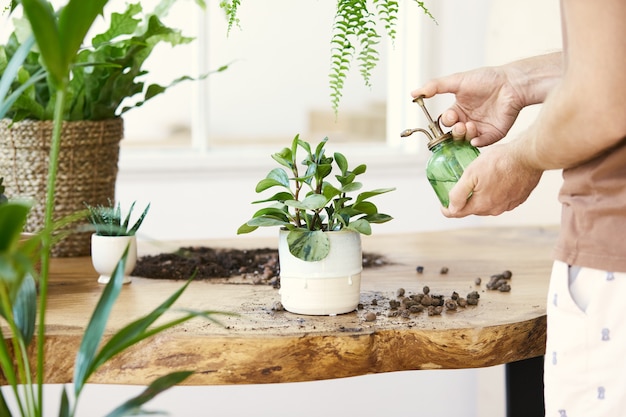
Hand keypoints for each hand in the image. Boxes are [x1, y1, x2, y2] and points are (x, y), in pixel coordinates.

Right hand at [411, 66, 525, 146]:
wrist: (512, 84)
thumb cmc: (487, 79)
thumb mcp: (457, 81)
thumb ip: (434, 87)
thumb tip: (414, 93)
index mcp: (460, 108)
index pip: (447, 121)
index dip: (446, 121)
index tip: (451, 116)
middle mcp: (468, 119)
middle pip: (454, 133)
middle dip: (454, 131)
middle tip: (460, 124)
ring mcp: (480, 128)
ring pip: (465, 140)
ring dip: (464, 135)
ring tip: (470, 125)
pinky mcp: (493, 134)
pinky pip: (481, 144)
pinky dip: (476, 142)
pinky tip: (477, 136)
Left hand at [442, 143, 542, 216]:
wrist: (528, 156)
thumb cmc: (500, 161)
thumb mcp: (471, 173)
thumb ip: (458, 193)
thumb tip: (451, 208)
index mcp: (481, 205)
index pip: (457, 213)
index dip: (447, 209)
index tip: (443, 204)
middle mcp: (495, 209)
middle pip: (473, 209)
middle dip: (464, 201)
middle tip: (460, 187)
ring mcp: (508, 205)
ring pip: (488, 205)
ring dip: (481, 197)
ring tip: (479, 182)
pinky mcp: (518, 199)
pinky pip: (501, 200)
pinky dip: (495, 193)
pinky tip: (495, 181)